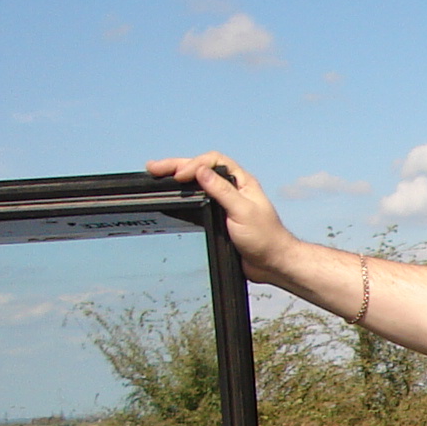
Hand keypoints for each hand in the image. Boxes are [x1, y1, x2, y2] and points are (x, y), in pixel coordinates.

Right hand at [145, 152, 297, 284]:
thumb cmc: (266, 238)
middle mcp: (233, 189)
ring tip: (157, 177)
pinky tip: (172, 196)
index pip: (213, 162)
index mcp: (242, 182)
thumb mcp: (243, 212)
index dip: (194, 164)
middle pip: (201, 170)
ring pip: (197, 184)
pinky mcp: (220, 217)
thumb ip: (222, 191)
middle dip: (176, 167)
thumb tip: (200, 171)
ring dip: (177, 179)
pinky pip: (198, 201)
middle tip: (153, 168)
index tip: (180, 176)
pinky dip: (184, 196)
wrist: (273, 263)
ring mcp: (225, 202)